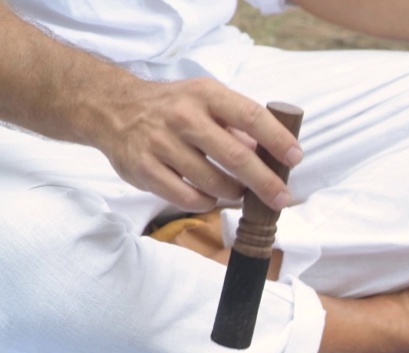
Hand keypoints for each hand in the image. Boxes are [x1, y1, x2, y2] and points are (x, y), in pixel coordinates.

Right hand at [87, 77, 303, 212]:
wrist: (113, 108)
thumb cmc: (173, 107)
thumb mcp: (205, 100)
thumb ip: (237, 124)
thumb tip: (271, 154)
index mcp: (205, 94)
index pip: (251, 116)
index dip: (277, 139)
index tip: (296, 158)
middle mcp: (183, 117)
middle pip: (236, 156)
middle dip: (265, 182)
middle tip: (281, 197)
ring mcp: (161, 144)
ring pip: (213, 183)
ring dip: (234, 193)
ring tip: (238, 193)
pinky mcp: (144, 169)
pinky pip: (188, 198)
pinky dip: (206, 203)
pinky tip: (209, 197)